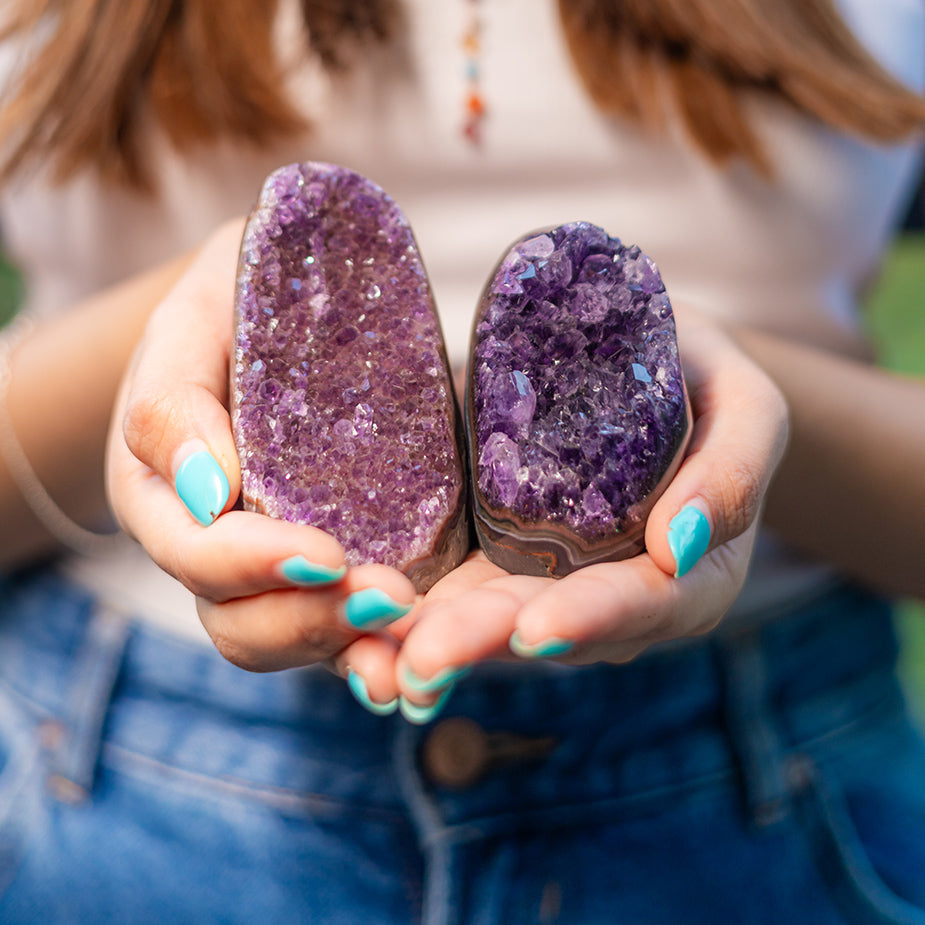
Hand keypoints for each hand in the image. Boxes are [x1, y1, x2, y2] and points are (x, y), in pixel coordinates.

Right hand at [106, 219, 416, 670]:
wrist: (286, 305)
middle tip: (390, 598)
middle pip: (242, 624)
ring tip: (415, 626)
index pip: (196, 554)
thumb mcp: (193, 323)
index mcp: (162, 497)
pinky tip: (432, 636)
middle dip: (312, 621)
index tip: (325, 552)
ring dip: (355, 645)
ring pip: (300, 639)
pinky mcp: (340, 563)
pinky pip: (356, 622)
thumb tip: (205, 491)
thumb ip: (174, 400)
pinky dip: (390, 640)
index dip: (253, 564)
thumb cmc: (233, 304)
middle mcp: (215, 550)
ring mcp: (278, 567)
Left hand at [333, 308, 788, 715]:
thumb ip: (735, 468)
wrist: (641, 360)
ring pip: (481, 618)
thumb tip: (679, 543)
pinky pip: (444, 578)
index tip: (539, 632)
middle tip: (421, 659)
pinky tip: (348, 606)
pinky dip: (399, 599)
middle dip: (483, 645)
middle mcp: (604, 595)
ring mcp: (540, 577)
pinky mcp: (487, 547)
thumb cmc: (705, 381)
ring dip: (425, 638)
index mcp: (683, 577)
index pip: (641, 609)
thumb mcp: (747, 407)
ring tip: (369, 651)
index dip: (593, 622)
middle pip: (544, 629)